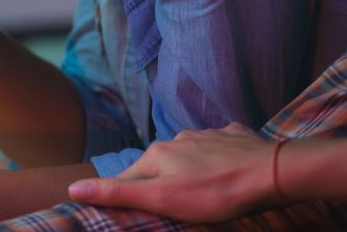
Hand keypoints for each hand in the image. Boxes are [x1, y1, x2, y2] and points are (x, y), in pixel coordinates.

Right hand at [68, 123, 277, 221]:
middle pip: (160, 166)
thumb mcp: (163, 200)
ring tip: (208, 190)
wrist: (273, 171)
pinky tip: (229, 169)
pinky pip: (219, 146)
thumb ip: (119, 193)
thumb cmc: (217, 192)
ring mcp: (207, 135)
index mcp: (157, 155)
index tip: (143, 211)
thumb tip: (73, 188)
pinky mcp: (234, 136)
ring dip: (191, 171)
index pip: (130, 177)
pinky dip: (218, 158)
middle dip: (164, 183)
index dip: (132, 196)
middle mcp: (177, 139)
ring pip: (189, 155)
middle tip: (181, 206)